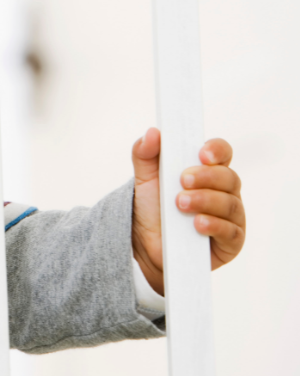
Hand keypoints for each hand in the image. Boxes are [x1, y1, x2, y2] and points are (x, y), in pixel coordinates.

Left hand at [131, 127, 245, 295]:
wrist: (145, 244)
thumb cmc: (152, 207)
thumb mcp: (144, 178)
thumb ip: (145, 154)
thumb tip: (152, 132)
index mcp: (208, 170)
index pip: (222, 153)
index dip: (216, 150)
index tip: (201, 153)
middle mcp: (224, 191)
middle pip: (229, 178)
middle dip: (206, 177)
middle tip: (182, 181)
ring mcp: (230, 217)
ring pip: (230, 204)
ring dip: (205, 201)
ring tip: (180, 204)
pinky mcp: (230, 241)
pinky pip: (231, 232)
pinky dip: (214, 225)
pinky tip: (197, 224)